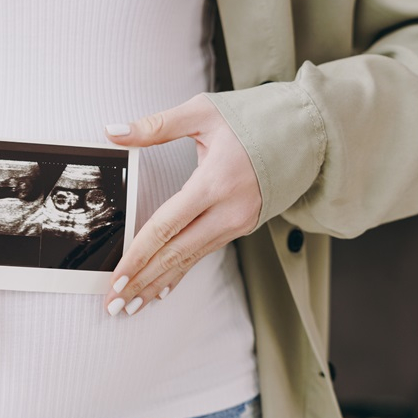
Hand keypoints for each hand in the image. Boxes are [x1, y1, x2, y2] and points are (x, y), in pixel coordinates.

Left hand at [101, 94, 261, 316]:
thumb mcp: (203, 113)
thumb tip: (115, 130)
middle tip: (114, 304)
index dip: (139, 255)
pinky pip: (203, 253)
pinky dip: (180, 273)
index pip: (167, 227)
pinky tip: (161, 290)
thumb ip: (156, 126)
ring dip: (157, 283)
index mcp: (215, 182)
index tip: (117, 278)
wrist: (303, 133)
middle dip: (142, 281)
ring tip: (131, 304)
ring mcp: (237, 222)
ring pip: (189, 259)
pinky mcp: (241, 226)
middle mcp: (228, 209)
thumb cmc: (254, 120)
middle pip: (176, 253)